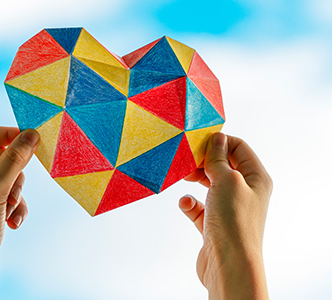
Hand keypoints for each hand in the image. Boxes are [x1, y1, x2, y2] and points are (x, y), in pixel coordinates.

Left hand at [0, 126, 39, 299]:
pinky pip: (10, 194)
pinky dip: (15, 207)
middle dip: (12, 177)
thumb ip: (14, 159)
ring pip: (9, 177)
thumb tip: (31, 134)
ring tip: (6, 212)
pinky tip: (11, 223)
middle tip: (8, 195)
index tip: (33, 139)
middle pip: (1, 157)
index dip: (8, 134)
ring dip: (15, 194)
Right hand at [180, 133, 271, 299]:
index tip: (198, 141)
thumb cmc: (233, 221)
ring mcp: (229, 207)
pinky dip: (191, 203)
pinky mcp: (214, 223)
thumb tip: (218, 137)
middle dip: (204, 160)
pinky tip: (186, 204)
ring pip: (210, 184)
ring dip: (196, 180)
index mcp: (256, 178)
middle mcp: (245, 191)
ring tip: (184, 177)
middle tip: (187, 159)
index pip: (239, 148)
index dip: (219, 141)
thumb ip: (219, 158)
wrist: (229, 264)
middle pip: (223, 165)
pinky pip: (200, 206)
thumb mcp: (227, 180)